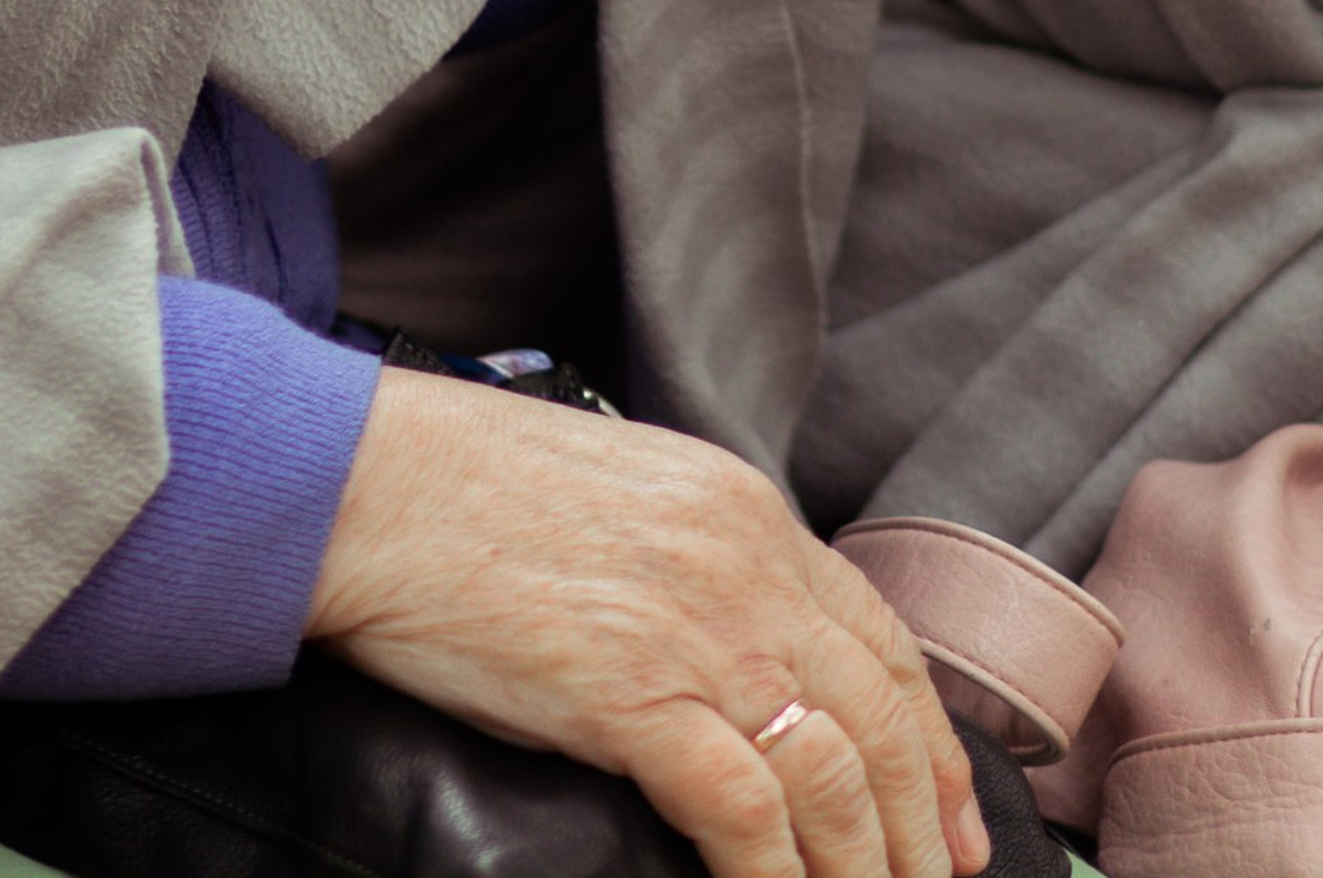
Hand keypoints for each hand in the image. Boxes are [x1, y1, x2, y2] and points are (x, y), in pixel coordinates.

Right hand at [306, 366, 987, 877]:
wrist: (372, 483)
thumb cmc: (467, 492)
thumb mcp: (624, 498)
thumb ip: (696, 561)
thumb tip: (731, 652)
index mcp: (744, 511)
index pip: (881, 643)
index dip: (931, 747)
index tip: (949, 824)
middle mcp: (745, 564)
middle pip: (880, 719)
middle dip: (920, 828)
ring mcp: (697, 629)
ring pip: (835, 775)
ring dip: (864, 869)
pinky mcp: (635, 694)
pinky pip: (746, 812)